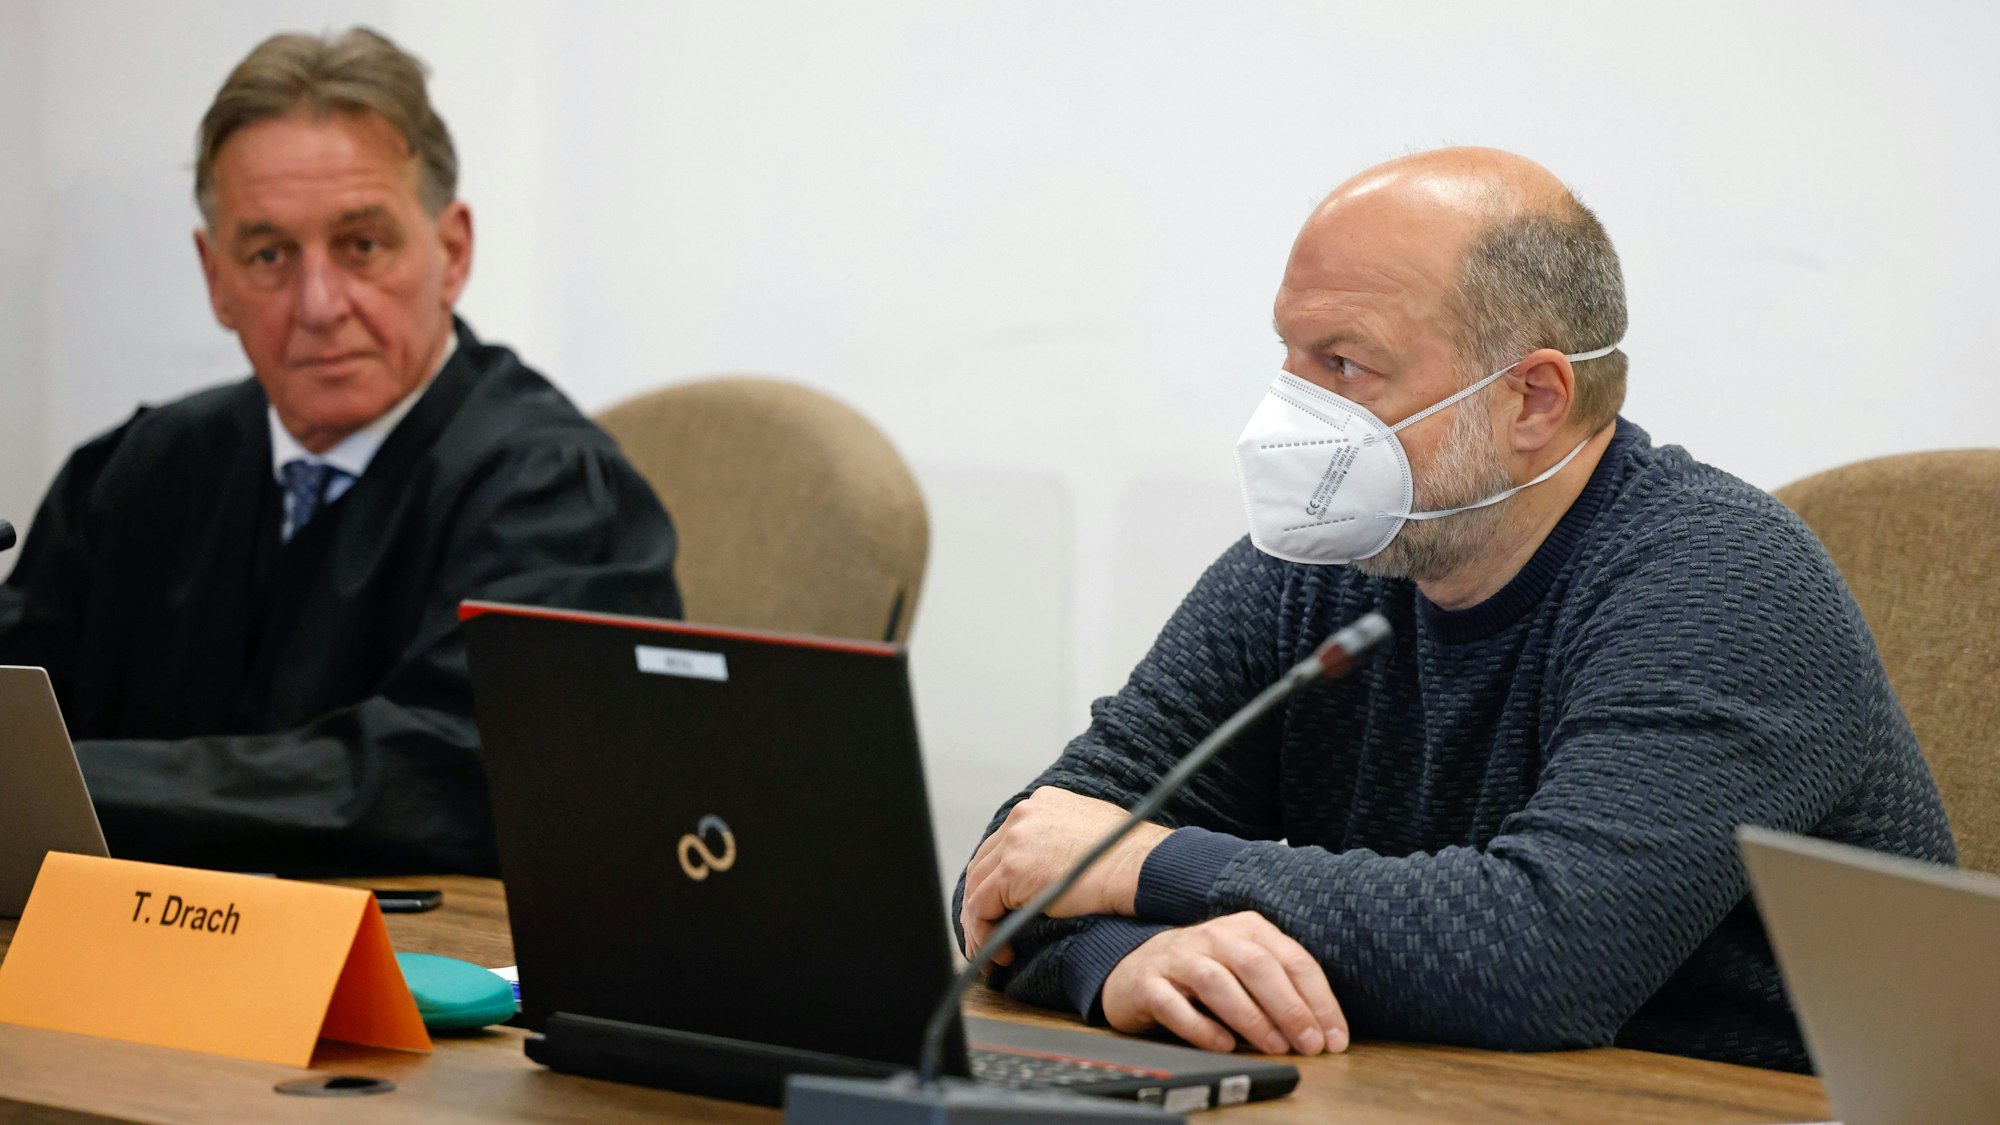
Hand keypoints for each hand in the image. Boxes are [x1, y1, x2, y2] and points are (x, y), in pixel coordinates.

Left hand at [960, 786, 1169, 966]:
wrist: (1144, 868)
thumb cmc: (1132, 858)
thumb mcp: (1092, 832)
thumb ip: (1063, 841)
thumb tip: (1051, 868)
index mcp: (1041, 803)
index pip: (1003, 845)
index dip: (996, 883)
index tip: (1001, 911)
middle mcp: (1022, 815)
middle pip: (983, 865)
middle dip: (981, 904)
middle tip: (988, 937)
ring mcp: (1015, 840)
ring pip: (977, 888)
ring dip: (980, 925)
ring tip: (993, 954)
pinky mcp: (1013, 871)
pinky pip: (981, 908)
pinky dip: (984, 934)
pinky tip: (1001, 955)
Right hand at [1102, 911, 1346, 1056]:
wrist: (1134, 971)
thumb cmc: (1201, 974)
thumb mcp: (1243, 967)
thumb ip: (1279, 987)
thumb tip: (1320, 1031)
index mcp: (1245, 928)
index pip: (1291, 958)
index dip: (1318, 999)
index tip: (1334, 1037)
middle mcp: (1212, 936)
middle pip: (1256, 965)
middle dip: (1290, 1007)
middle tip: (1311, 1044)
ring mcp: (1177, 958)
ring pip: (1217, 982)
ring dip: (1251, 1016)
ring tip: (1274, 1047)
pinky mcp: (1147, 983)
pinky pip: (1174, 1005)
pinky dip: (1201, 1028)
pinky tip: (1223, 1045)